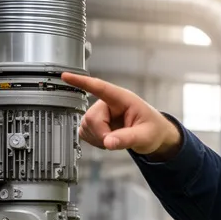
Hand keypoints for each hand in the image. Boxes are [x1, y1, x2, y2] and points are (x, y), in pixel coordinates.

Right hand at [61, 72, 182, 159]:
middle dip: (101, 133)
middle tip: (116, 140)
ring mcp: (100, 113)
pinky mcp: (95, 124)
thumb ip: (127, 139)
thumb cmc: (153, 129)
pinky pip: (85, 132)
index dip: (82, 82)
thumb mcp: (145, 135)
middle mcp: (108, 104)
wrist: (154, 135)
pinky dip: (94, 141)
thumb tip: (109, 142)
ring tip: (116, 138)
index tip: (66, 76)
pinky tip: (108, 140)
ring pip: (86, 126)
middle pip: (91, 117)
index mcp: (122, 99)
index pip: (100, 88)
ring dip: (98, 138)